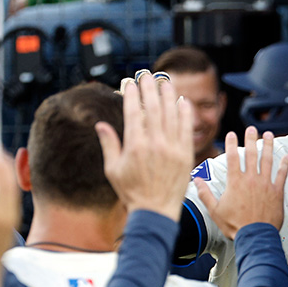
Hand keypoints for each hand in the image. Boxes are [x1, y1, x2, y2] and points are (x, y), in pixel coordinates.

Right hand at [96, 72, 193, 220]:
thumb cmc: (132, 192)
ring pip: (171, 114)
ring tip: (166, 82)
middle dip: (149, 88)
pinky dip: (185, 113)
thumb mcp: (113, 170)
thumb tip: (101, 124)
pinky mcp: (185, 155)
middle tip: (147, 75)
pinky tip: (183, 101)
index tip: (130, 82)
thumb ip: (109, 144)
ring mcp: (172, 148)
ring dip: (168, 95)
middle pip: (153, 108)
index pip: (133, 111)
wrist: (156, 211)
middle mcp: (155, 144)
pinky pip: (186, 129)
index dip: (132, 94)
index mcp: (135, 145)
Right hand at [196, 127, 287, 238]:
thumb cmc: (235, 225)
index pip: (232, 157)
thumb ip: (205, 194)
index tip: (231, 134)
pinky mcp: (277, 192)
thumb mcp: (215, 210)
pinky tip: (286, 156)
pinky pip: (282, 175)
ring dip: (268, 146)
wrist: (254, 236)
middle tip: (251, 129)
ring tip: (268, 135)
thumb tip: (196, 181)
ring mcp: (265, 185)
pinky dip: (284, 165)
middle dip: (251, 139)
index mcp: (235, 182)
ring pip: (267, 160)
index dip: (231, 144)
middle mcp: (251, 180)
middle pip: (251, 154)